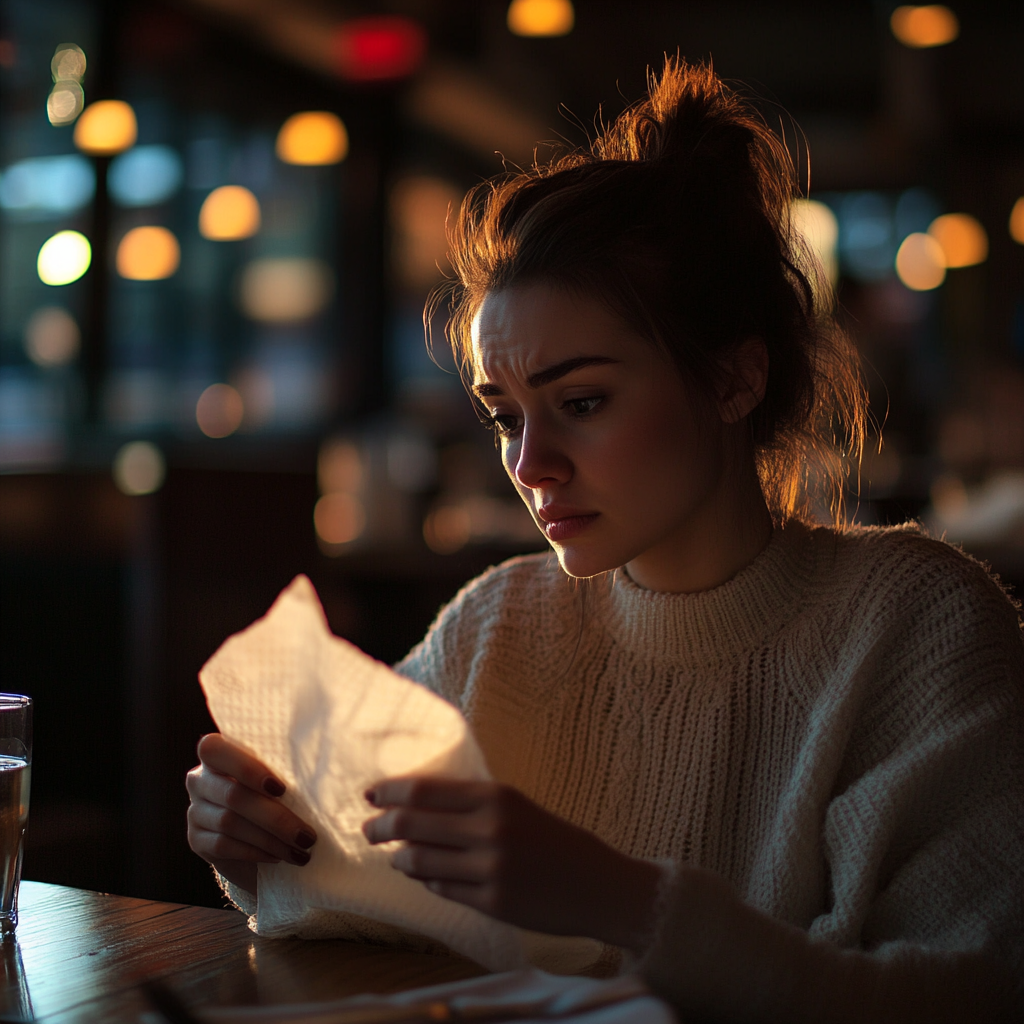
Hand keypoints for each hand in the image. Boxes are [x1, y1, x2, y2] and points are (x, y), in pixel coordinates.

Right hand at [186, 733, 316, 894]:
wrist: (257, 842)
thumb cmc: (277, 799)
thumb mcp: (278, 781)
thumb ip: (284, 773)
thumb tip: (320, 782)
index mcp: (218, 754)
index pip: (215, 749)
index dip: (247, 768)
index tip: (281, 789)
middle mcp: (200, 779)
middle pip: (233, 795)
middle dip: (275, 818)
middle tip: (307, 836)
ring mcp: (195, 810)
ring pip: (229, 823)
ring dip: (270, 839)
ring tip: (300, 851)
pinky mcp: (195, 840)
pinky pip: (224, 845)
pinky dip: (255, 852)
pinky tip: (278, 857)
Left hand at [362, 776, 662, 950]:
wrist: (598, 883)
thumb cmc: (555, 840)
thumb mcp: (517, 806)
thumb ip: (473, 804)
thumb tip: (417, 805)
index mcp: (496, 796)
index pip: (425, 790)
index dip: (391, 792)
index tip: (371, 793)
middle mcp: (490, 829)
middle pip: (413, 824)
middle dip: (382, 826)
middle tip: (369, 828)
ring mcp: (490, 868)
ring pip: (420, 861)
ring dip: (399, 858)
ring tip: (394, 856)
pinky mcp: (492, 902)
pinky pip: (442, 888)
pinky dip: (427, 879)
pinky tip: (425, 875)